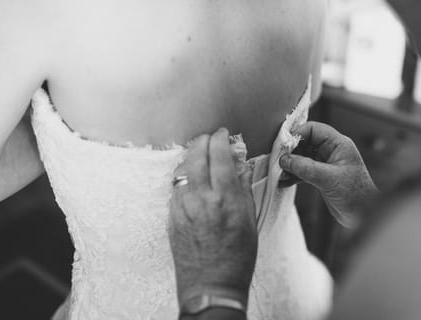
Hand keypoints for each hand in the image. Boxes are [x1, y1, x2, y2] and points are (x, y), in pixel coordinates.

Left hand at [169, 128, 256, 305]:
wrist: (211, 285)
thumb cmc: (237, 257)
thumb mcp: (249, 220)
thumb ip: (243, 188)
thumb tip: (241, 166)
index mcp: (226, 198)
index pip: (219, 153)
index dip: (221, 138)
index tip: (223, 134)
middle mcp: (202, 198)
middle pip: (196, 153)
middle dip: (203, 140)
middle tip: (210, 140)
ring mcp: (183, 207)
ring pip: (182, 168)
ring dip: (192, 158)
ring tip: (201, 158)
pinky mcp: (171, 216)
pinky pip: (175, 187)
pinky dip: (184, 179)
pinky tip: (193, 182)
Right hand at [279, 121, 377, 226]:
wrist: (364, 216)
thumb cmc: (357, 195)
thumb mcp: (329, 179)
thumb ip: (306, 167)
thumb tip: (285, 159)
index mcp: (339, 144)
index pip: (314, 129)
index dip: (298, 134)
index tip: (284, 144)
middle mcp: (332, 151)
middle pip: (306, 142)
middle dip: (291, 151)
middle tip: (278, 160)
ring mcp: (326, 164)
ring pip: (302, 157)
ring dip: (290, 165)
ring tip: (279, 172)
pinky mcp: (321, 177)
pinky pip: (303, 171)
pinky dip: (293, 175)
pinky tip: (284, 181)